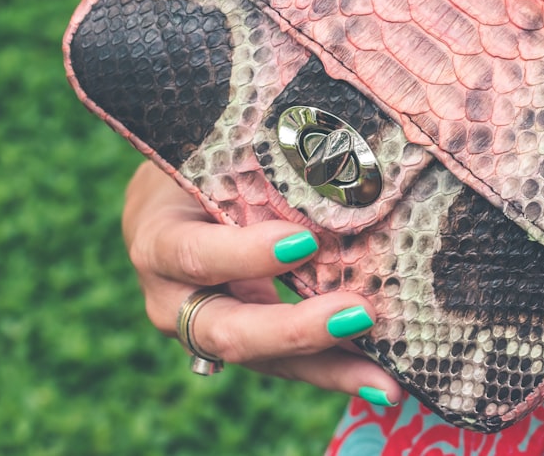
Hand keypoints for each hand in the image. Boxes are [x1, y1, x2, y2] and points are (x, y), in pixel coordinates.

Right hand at [122, 160, 402, 405]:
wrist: (169, 206)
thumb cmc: (199, 169)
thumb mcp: (213, 162)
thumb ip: (256, 173)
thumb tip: (335, 161)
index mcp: (159, 242)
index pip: (196, 255)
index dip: (246, 255)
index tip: (304, 242)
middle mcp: (171, 300)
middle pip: (227, 330)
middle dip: (294, 330)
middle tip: (357, 315)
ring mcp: (203, 331)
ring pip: (261, 360)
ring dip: (327, 367)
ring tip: (385, 381)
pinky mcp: (240, 344)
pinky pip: (284, 364)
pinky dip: (334, 371)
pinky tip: (382, 382)